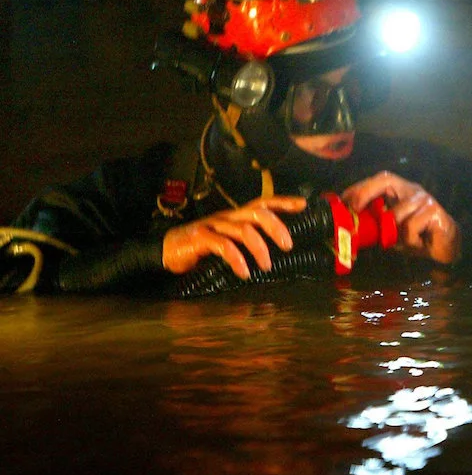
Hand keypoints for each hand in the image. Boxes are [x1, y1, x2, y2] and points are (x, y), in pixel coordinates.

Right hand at [162, 196, 307, 277]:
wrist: (166, 251)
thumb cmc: (202, 247)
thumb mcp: (228, 240)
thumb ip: (247, 240)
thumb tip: (275, 249)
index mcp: (235, 216)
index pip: (262, 203)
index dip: (282, 202)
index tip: (302, 204)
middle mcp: (227, 217)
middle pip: (256, 213)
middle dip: (276, 227)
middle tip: (288, 246)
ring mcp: (213, 226)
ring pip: (243, 230)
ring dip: (259, 249)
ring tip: (266, 266)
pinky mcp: (200, 238)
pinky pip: (223, 246)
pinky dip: (237, 260)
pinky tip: (244, 272)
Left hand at [341, 171, 460, 264]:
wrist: (446, 248)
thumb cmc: (418, 237)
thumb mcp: (392, 231)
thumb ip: (377, 225)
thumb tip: (351, 227)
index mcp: (401, 191)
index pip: (379, 180)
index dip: (360, 188)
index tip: (343, 200)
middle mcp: (412, 190)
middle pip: (386, 179)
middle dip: (366, 192)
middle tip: (354, 208)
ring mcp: (424, 199)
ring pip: (396, 214)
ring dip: (395, 233)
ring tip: (403, 242)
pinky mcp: (434, 211)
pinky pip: (411, 227)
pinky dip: (410, 240)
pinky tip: (419, 243)